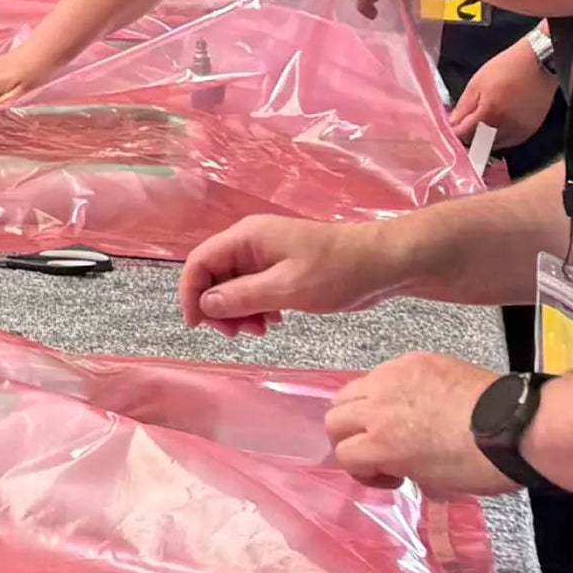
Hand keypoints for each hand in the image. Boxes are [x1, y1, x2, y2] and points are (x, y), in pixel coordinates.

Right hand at [178, 214, 402, 338]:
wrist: (381, 264)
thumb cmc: (335, 272)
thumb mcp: (286, 288)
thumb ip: (242, 296)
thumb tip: (206, 304)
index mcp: (246, 237)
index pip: (199, 261)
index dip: (191, 292)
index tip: (197, 326)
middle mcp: (250, 243)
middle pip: (214, 275)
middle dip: (219, 307)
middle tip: (239, 334)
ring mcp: (266, 256)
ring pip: (233, 285)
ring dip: (239, 312)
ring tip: (262, 331)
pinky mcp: (281, 269)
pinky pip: (254, 289)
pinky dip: (256, 308)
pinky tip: (275, 322)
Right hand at [325, 352, 514, 495]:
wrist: (515, 426)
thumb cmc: (479, 466)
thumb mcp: (435, 482)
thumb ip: (403, 469)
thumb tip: (399, 465)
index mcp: (383, 443)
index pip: (343, 456)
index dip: (363, 473)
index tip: (392, 476)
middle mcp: (378, 406)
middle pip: (334, 418)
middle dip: (349, 438)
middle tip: (377, 448)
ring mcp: (393, 376)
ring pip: (350, 390)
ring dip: (361, 410)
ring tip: (390, 420)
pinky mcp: (414, 359)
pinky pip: (383, 372)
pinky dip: (387, 388)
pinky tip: (415, 399)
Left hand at [449, 39, 557, 148]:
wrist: (538, 64)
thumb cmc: (505, 69)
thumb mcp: (477, 83)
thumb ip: (464, 107)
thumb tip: (452, 123)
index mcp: (489, 114)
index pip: (464, 134)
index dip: (455, 132)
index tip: (450, 128)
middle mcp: (504, 127)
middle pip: (479, 142)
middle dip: (468, 137)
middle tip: (463, 128)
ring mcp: (519, 131)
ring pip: (495, 145)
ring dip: (483, 140)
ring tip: (478, 129)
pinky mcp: (530, 130)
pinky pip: (510, 142)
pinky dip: (500, 140)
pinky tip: (495, 131)